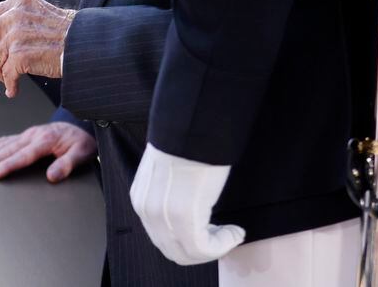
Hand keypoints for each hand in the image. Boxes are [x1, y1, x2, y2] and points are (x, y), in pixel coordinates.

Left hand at [0, 0, 75, 97]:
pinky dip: (9, 85)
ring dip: (0, 72)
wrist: (87, 44)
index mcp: (19, 1)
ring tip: (10, 77)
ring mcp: (17, 35)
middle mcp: (15, 14)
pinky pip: (5, 76)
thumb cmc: (67, 33)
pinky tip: (13, 89)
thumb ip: (16, 18)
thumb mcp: (39, 12)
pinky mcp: (20, 55)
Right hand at [0, 121, 96, 182]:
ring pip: (3, 144)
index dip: (7, 165)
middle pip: (7, 150)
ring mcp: (28, 134)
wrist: (83, 126)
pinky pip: (6, 139)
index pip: (23, 156)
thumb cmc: (82, 141)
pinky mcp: (27, 134)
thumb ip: (67, 165)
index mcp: (45, 140)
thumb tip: (52, 176)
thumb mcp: (82, 153)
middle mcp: (33, 135)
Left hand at [129, 143, 244, 264]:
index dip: (188, 240)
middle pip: (173, 250)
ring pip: (189, 253)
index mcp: (141, 198)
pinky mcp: (184, 217)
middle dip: (202, 249)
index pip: (161, 236)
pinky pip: (203, 248)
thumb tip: (189, 206)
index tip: (212, 230)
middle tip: (224, 235)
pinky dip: (223, 244)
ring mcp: (163, 216)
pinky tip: (236, 231)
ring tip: (232, 232)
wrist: (192, 123)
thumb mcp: (169, 172)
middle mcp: (147, 210)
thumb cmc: (187, 140)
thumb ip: (170, 193)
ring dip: (215, 247)